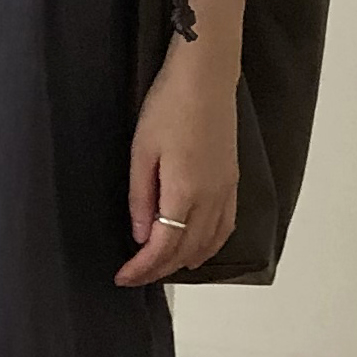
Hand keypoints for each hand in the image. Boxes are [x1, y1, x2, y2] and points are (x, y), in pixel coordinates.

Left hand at [113, 38, 239, 285]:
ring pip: (209, 243)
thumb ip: (141, 198)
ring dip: (183, 261)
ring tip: (159, 267)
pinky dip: (209, 246)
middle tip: (135, 275)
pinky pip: (225, 227)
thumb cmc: (169, 106)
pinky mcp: (233, 181)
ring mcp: (226, 190)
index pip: (164, 246)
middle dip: (159, 269)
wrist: (206, 78)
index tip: (123, 278)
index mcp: (186, 191)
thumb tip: (142, 236)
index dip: (142, 268)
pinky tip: (197, 249)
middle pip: (186, 250)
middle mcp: (212, 197)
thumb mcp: (142, 152)